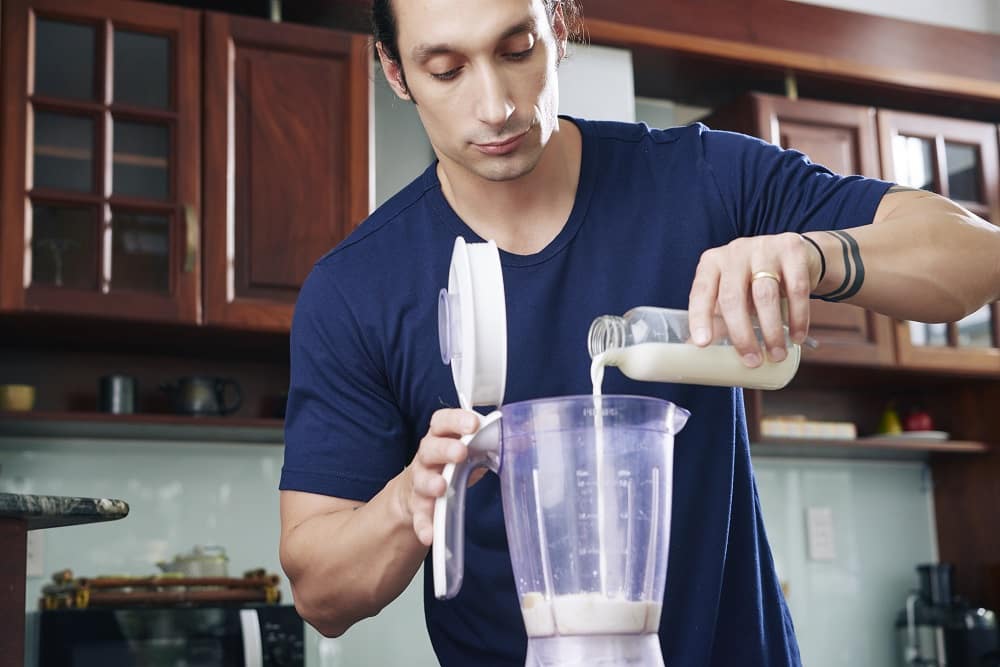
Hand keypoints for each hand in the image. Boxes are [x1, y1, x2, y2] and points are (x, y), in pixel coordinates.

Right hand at [401, 408, 483, 545]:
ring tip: (441, 488)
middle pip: (430, 448)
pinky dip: (424, 525)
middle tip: (460, 452)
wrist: (416, 491)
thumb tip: (524, 441)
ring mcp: (420, 482)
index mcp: (441, 437)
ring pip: (422, 480)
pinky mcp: (418, 507)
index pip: (443, 421)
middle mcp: (427, 457)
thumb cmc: (448, 464)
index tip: (473, 423)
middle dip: (445, 449)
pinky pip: (420, 517)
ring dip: (431, 483)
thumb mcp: (466, 450)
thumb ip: (489, 445)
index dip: (456, 419)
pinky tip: (430, 534)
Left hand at [687, 232, 820, 365]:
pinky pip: (796, 289)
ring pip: (764, 295)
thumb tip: (694, 350)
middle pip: (733, 297)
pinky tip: (797, 337)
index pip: (701, 292)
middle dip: (742, 334)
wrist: (797, 255)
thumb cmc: (755, 281)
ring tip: (776, 354)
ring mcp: (764, 248)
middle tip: (752, 361)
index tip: (703, 344)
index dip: (700, 318)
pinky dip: (797, 317)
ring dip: (771, 331)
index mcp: (712, 263)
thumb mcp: (733, 294)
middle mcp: (735, 252)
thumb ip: (718, 319)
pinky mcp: (792, 250)